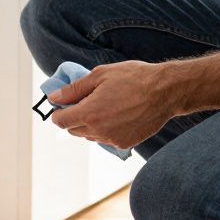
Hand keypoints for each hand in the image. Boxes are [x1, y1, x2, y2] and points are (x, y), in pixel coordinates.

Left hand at [48, 61, 182, 150]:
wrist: (166, 91)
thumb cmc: (133, 78)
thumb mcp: (99, 75)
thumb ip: (73, 89)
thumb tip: (54, 97)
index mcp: (89, 113)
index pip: (61, 121)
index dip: (59, 112)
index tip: (63, 104)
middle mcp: (98, 131)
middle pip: (73, 130)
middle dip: (74, 117)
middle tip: (85, 101)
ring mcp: (112, 139)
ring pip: (90, 136)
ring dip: (90, 124)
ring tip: (104, 106)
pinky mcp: (125, 144)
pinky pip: (106, 139)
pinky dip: (106, 129)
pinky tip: (117, 114)